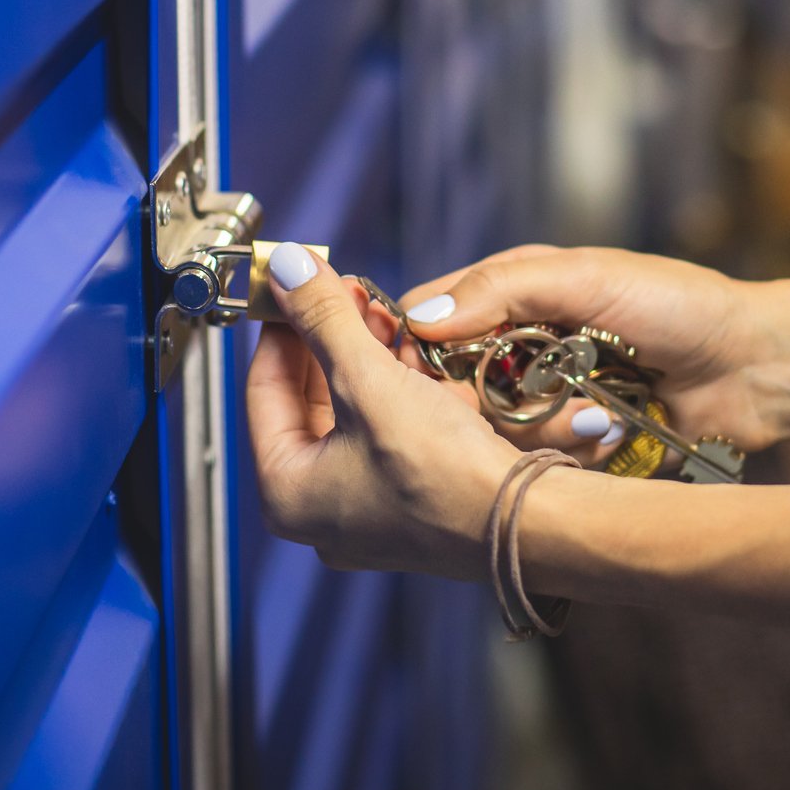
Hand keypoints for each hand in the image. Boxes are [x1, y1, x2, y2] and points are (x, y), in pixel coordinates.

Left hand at [246, 243, 516, 576]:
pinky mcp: (408, 501)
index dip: (281, 326)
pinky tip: (413, 354)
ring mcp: (365, 509)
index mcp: (286, 493)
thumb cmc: (443, 472)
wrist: (526, 521)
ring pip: (351, 413)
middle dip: (330, 339)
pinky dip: (395, 391)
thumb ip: (322, 318)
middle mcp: (319, 510)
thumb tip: (285, 268)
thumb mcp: (369, 380)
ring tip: (384, 313)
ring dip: (366, 357)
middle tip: (348, 292)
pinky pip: (386, 432)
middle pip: (307, 400)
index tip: (296, 283)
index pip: (262, 389)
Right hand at [397, 246, 780, 464]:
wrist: (753, 368)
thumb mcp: (587, 278)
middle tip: (532, 395)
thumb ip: (503, 290)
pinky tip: (611, 436)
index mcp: (512, 293)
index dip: (415, 349)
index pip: (428, 320)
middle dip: (487, 401)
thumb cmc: (677, 305)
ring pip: (490, 436)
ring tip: (597, 414)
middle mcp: (517, 349)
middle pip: (449, 390)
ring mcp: (543, 401)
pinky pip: (536, 465)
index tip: (428, 374)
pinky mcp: (570, 447)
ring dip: (542, 429)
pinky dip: (571, 453)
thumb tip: (419, 319)